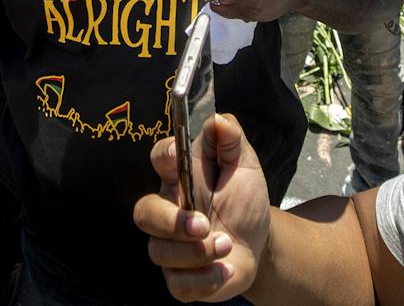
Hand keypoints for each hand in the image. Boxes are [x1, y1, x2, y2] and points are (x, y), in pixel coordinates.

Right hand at [133, 114, 269, 301]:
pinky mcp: (179, 278)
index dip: (164, 155)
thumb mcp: (244, 165)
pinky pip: (178, 284)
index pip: (159, 158)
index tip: (178, 155)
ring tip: (226, 245)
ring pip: (159, 251)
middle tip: (203, 224)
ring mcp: (169, 246)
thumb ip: (230, 139)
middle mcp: (167, 211)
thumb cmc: (244, 200)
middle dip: (171, 221)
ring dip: (196, 252)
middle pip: (144, 213)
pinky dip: (204, 280)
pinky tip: (224, 270)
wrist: (259, 245)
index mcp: (179, 178)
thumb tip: (217, 119)